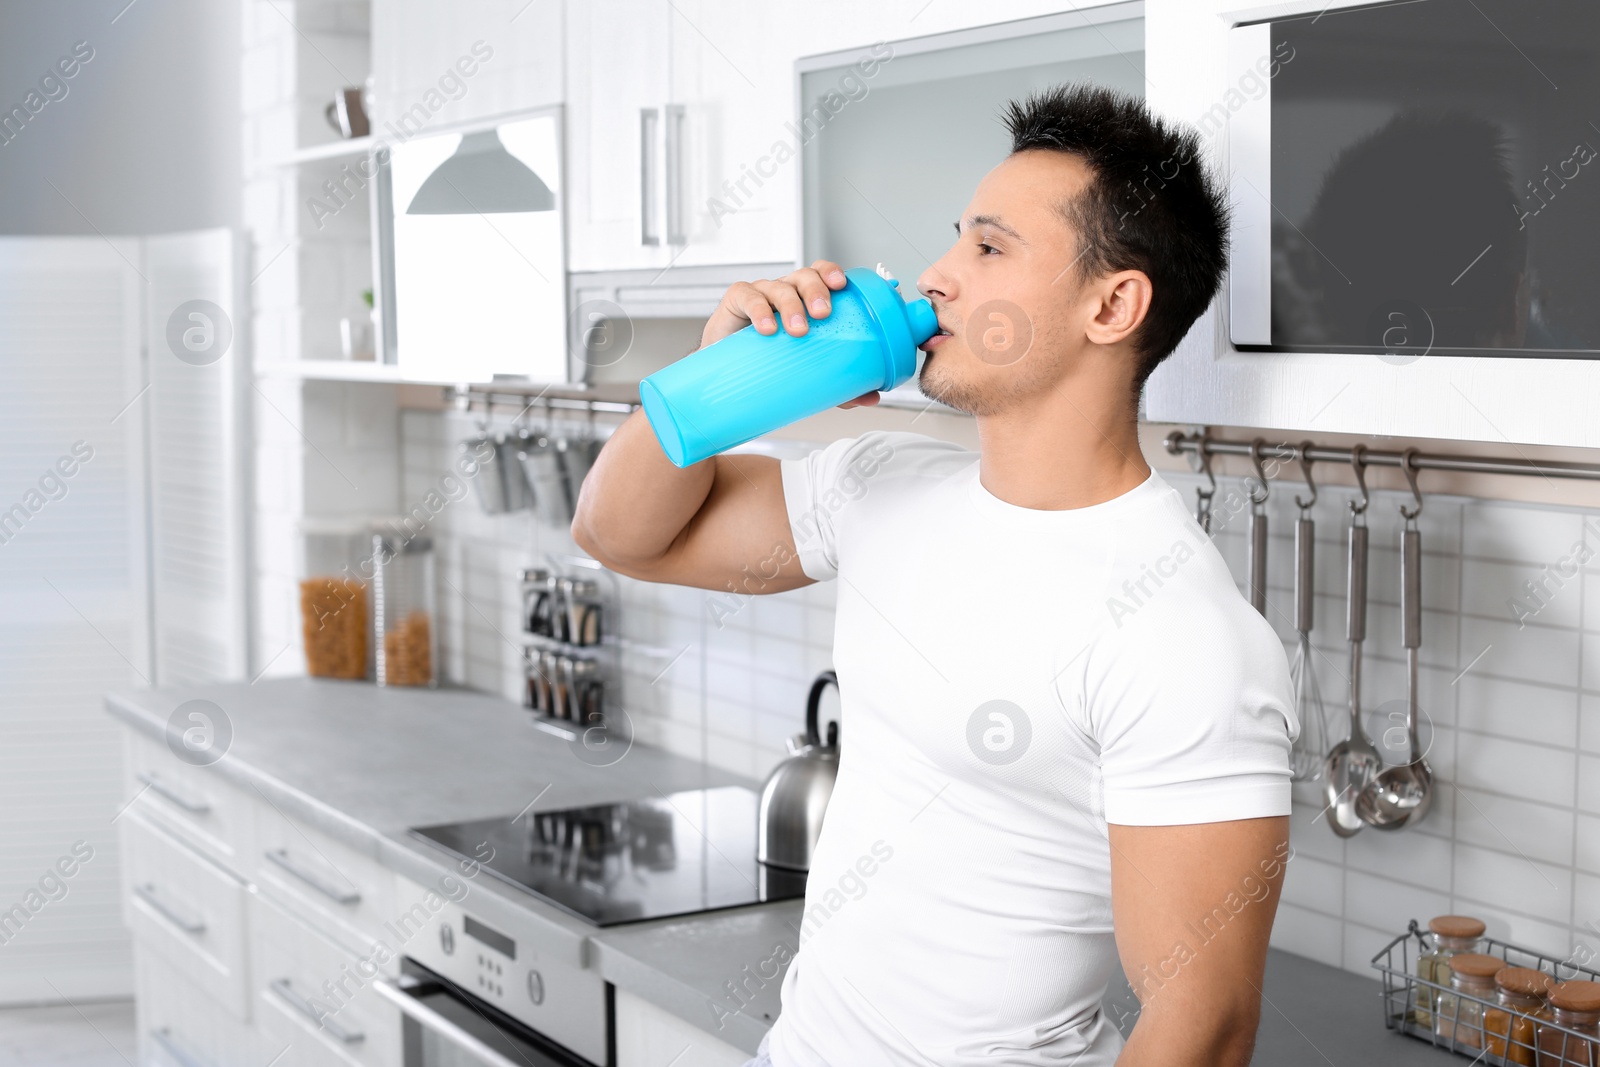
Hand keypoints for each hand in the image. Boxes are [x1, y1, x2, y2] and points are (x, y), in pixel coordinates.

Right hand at [699, 259, 879, 409]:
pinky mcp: (737, 302)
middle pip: (805, 277)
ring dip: (791, 305)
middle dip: (816, 291)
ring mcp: (761, 295)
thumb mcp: (806, 371)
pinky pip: (749, 297)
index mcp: (805, 300)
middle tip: (823, 314)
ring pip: (780, 287)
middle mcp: (786, 292)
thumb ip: (838, 384)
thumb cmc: (770, 362)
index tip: (841, 285)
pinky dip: (759, 310)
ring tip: (798, 330)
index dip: (831, 273)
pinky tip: (767, 328)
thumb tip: (869, 397)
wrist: (728, 374)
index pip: (821, 274)